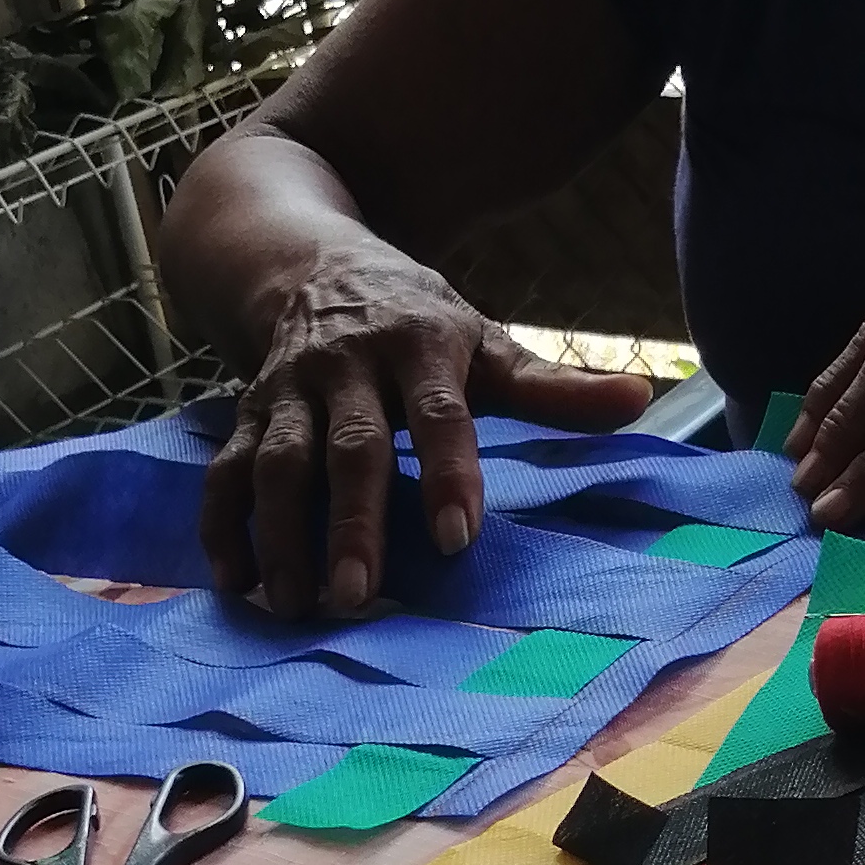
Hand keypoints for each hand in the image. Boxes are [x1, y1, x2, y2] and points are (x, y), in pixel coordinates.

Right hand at [197, 235, 653, 615]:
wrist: (308, 262)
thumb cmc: (417, 321)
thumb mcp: (486, 343)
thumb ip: (555, 385)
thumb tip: (642, 401)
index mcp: (420, 345)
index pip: (440, 415)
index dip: (449, 473)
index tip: (459, 537)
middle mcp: (347, 364)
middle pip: (349, 449)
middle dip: (353, 523)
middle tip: (359, 595)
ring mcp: (289, 388)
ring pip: (277, 463)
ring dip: (280, 534)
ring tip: (292, 603)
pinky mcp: (246, 411)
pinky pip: (226, 469)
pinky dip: (222, 524)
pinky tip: (235, 582)